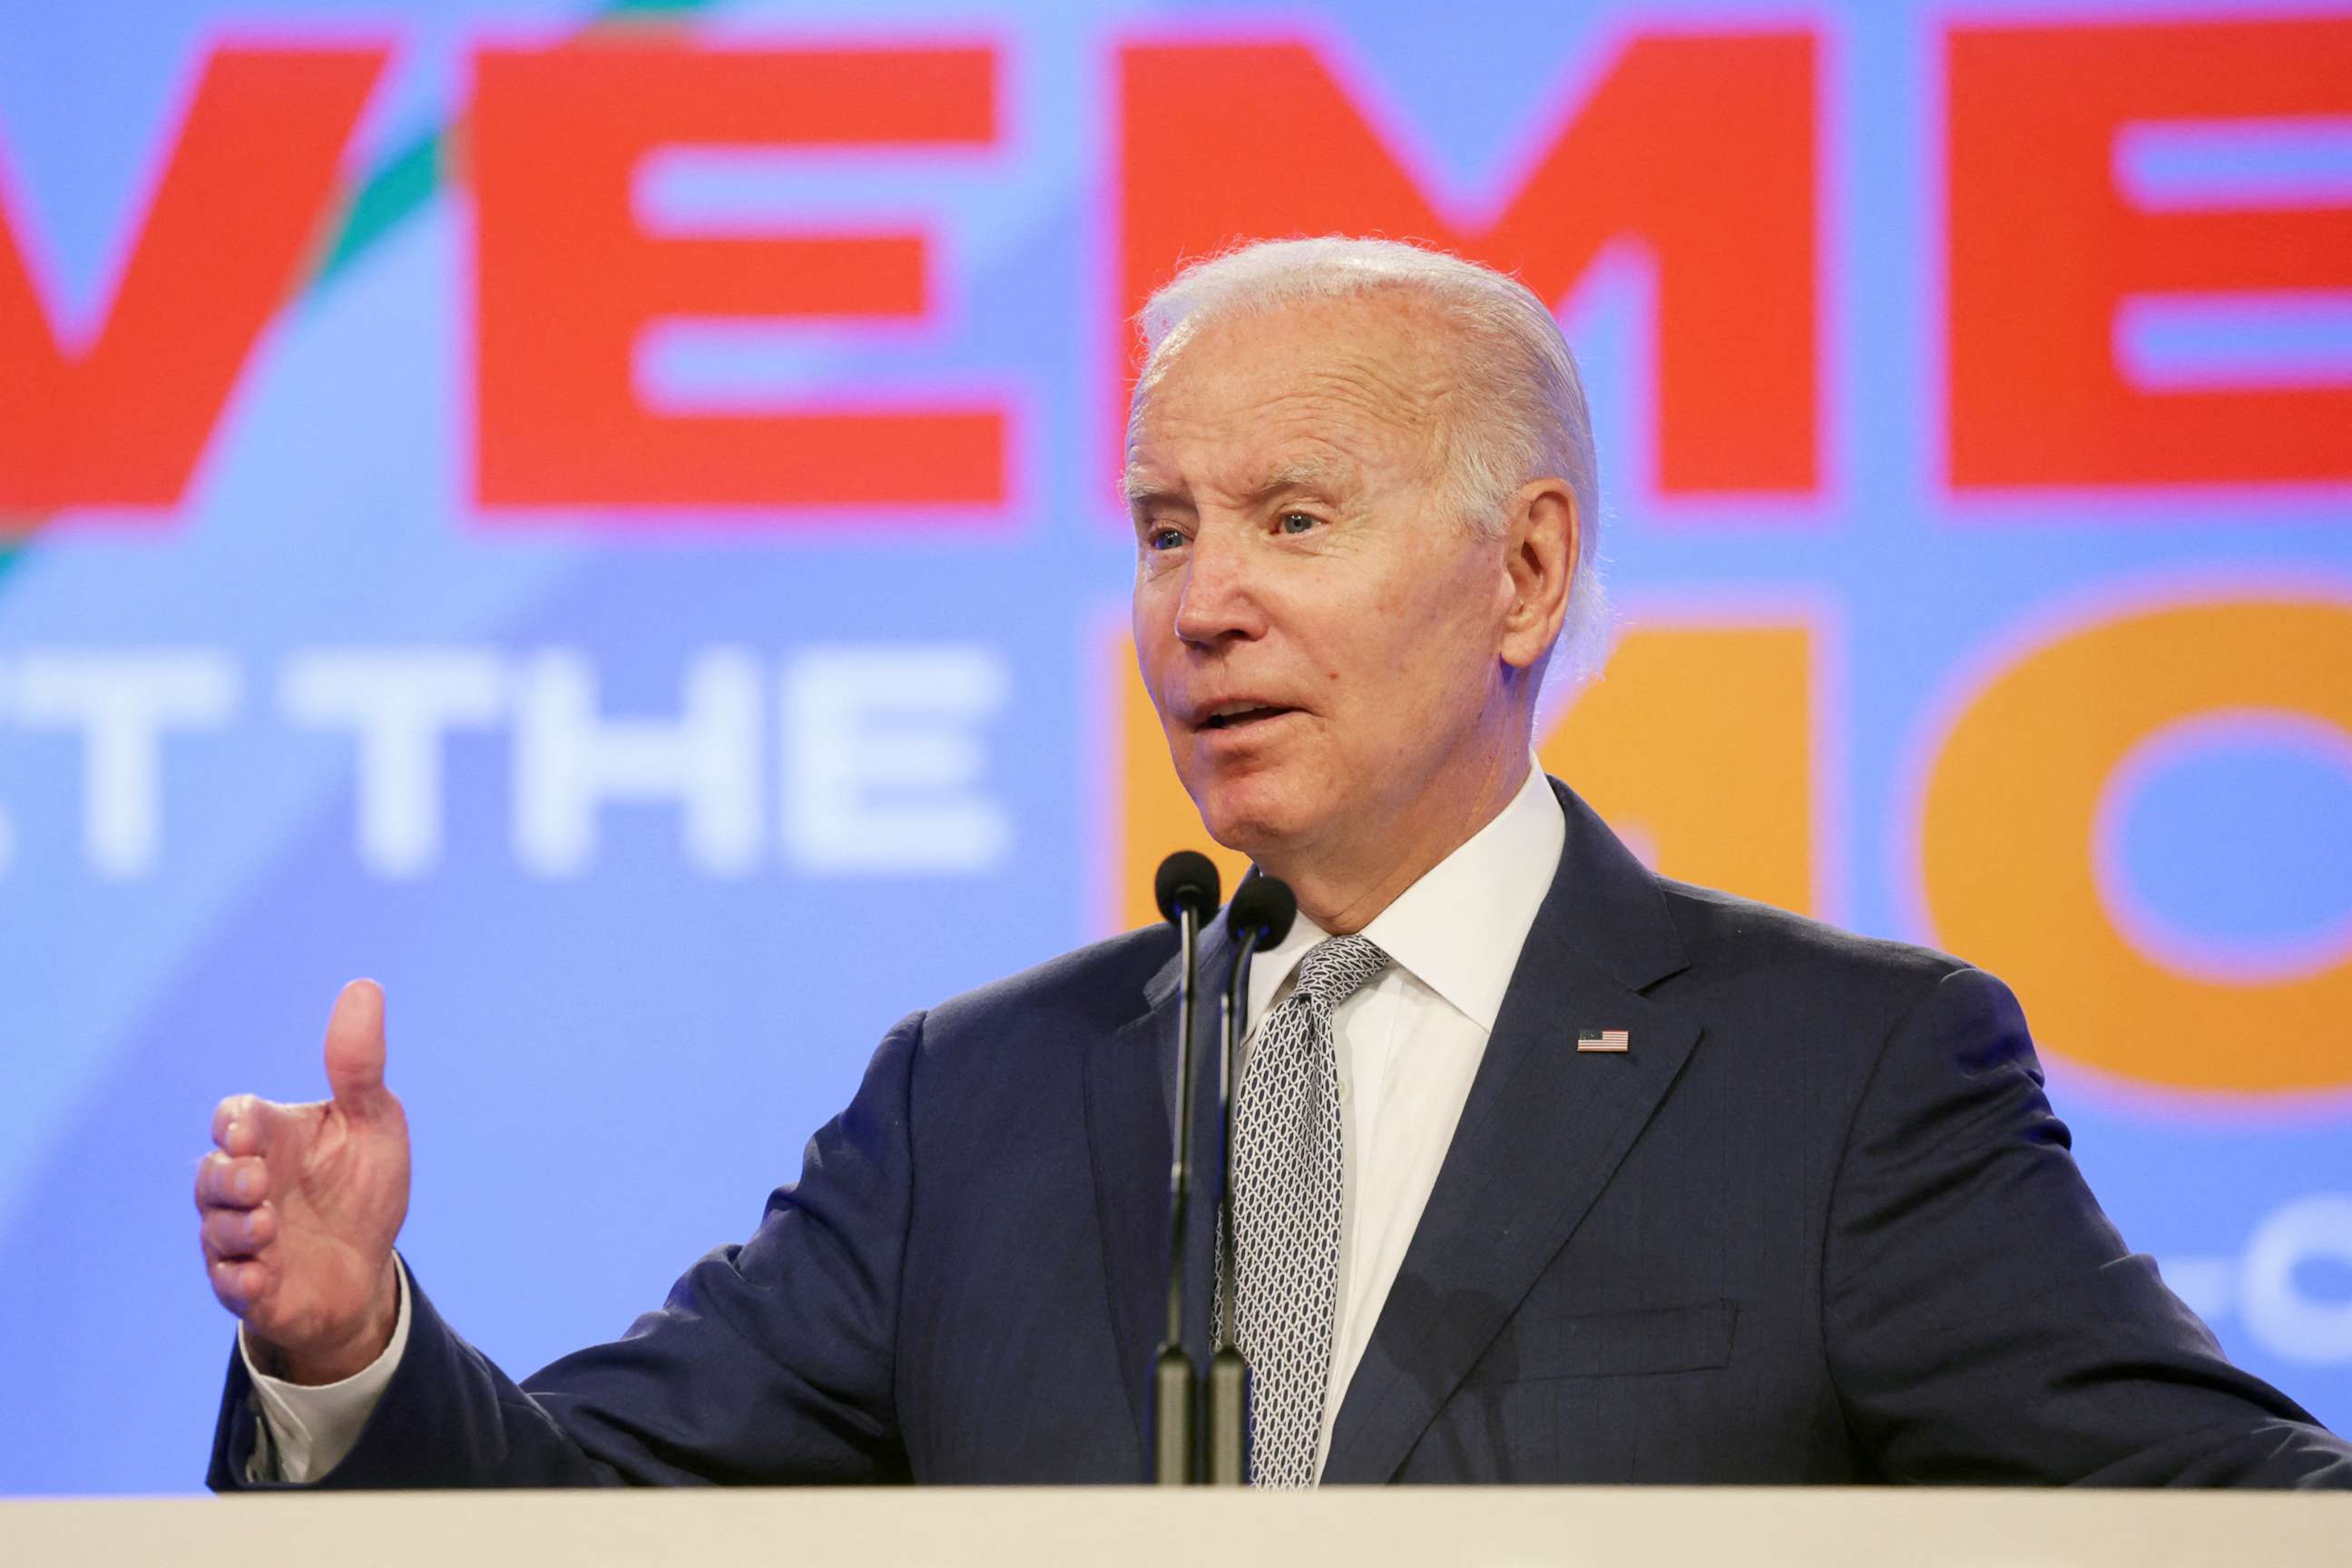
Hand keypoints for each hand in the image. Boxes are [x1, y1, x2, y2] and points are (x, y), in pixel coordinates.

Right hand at [198, 979, 409, 1384]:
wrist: (367, 1269)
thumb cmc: (363, 1185)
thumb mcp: (374, 1122)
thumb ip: (359, 1065)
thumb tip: (364, 987)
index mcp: (274, 1138)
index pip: (235, 1117)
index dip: (234, 1123)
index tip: (246, 1131)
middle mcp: (247, 1185)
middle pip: (211, 1173)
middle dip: (227, 1177)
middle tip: (259, 1182)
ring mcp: (241, 1238)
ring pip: (215, 1229)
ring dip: (235, 1228)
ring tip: (268, 1228)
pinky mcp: (249, 1286)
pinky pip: (227, 1284)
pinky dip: (239, 1280)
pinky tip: (259, 1279)